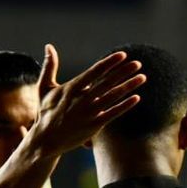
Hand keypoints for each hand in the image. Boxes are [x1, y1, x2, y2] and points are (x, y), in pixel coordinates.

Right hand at [24, 44, 145, 156]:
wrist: (45, 141)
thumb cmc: (45, 113)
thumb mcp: (44, 88)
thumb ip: (49, 67)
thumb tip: (49, 46)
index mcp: (72, 87)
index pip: (95, 71)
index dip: (110, 62)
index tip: (122, 55)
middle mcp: (82, 99)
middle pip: (107, 82)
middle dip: (124, 72)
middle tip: (138, 63)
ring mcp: (89, 113)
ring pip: (113, 96)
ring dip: (129, 86)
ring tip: (142, 77)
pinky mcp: (94, 126)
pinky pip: (113, 113)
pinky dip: (125, 106)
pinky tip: (137, 98)